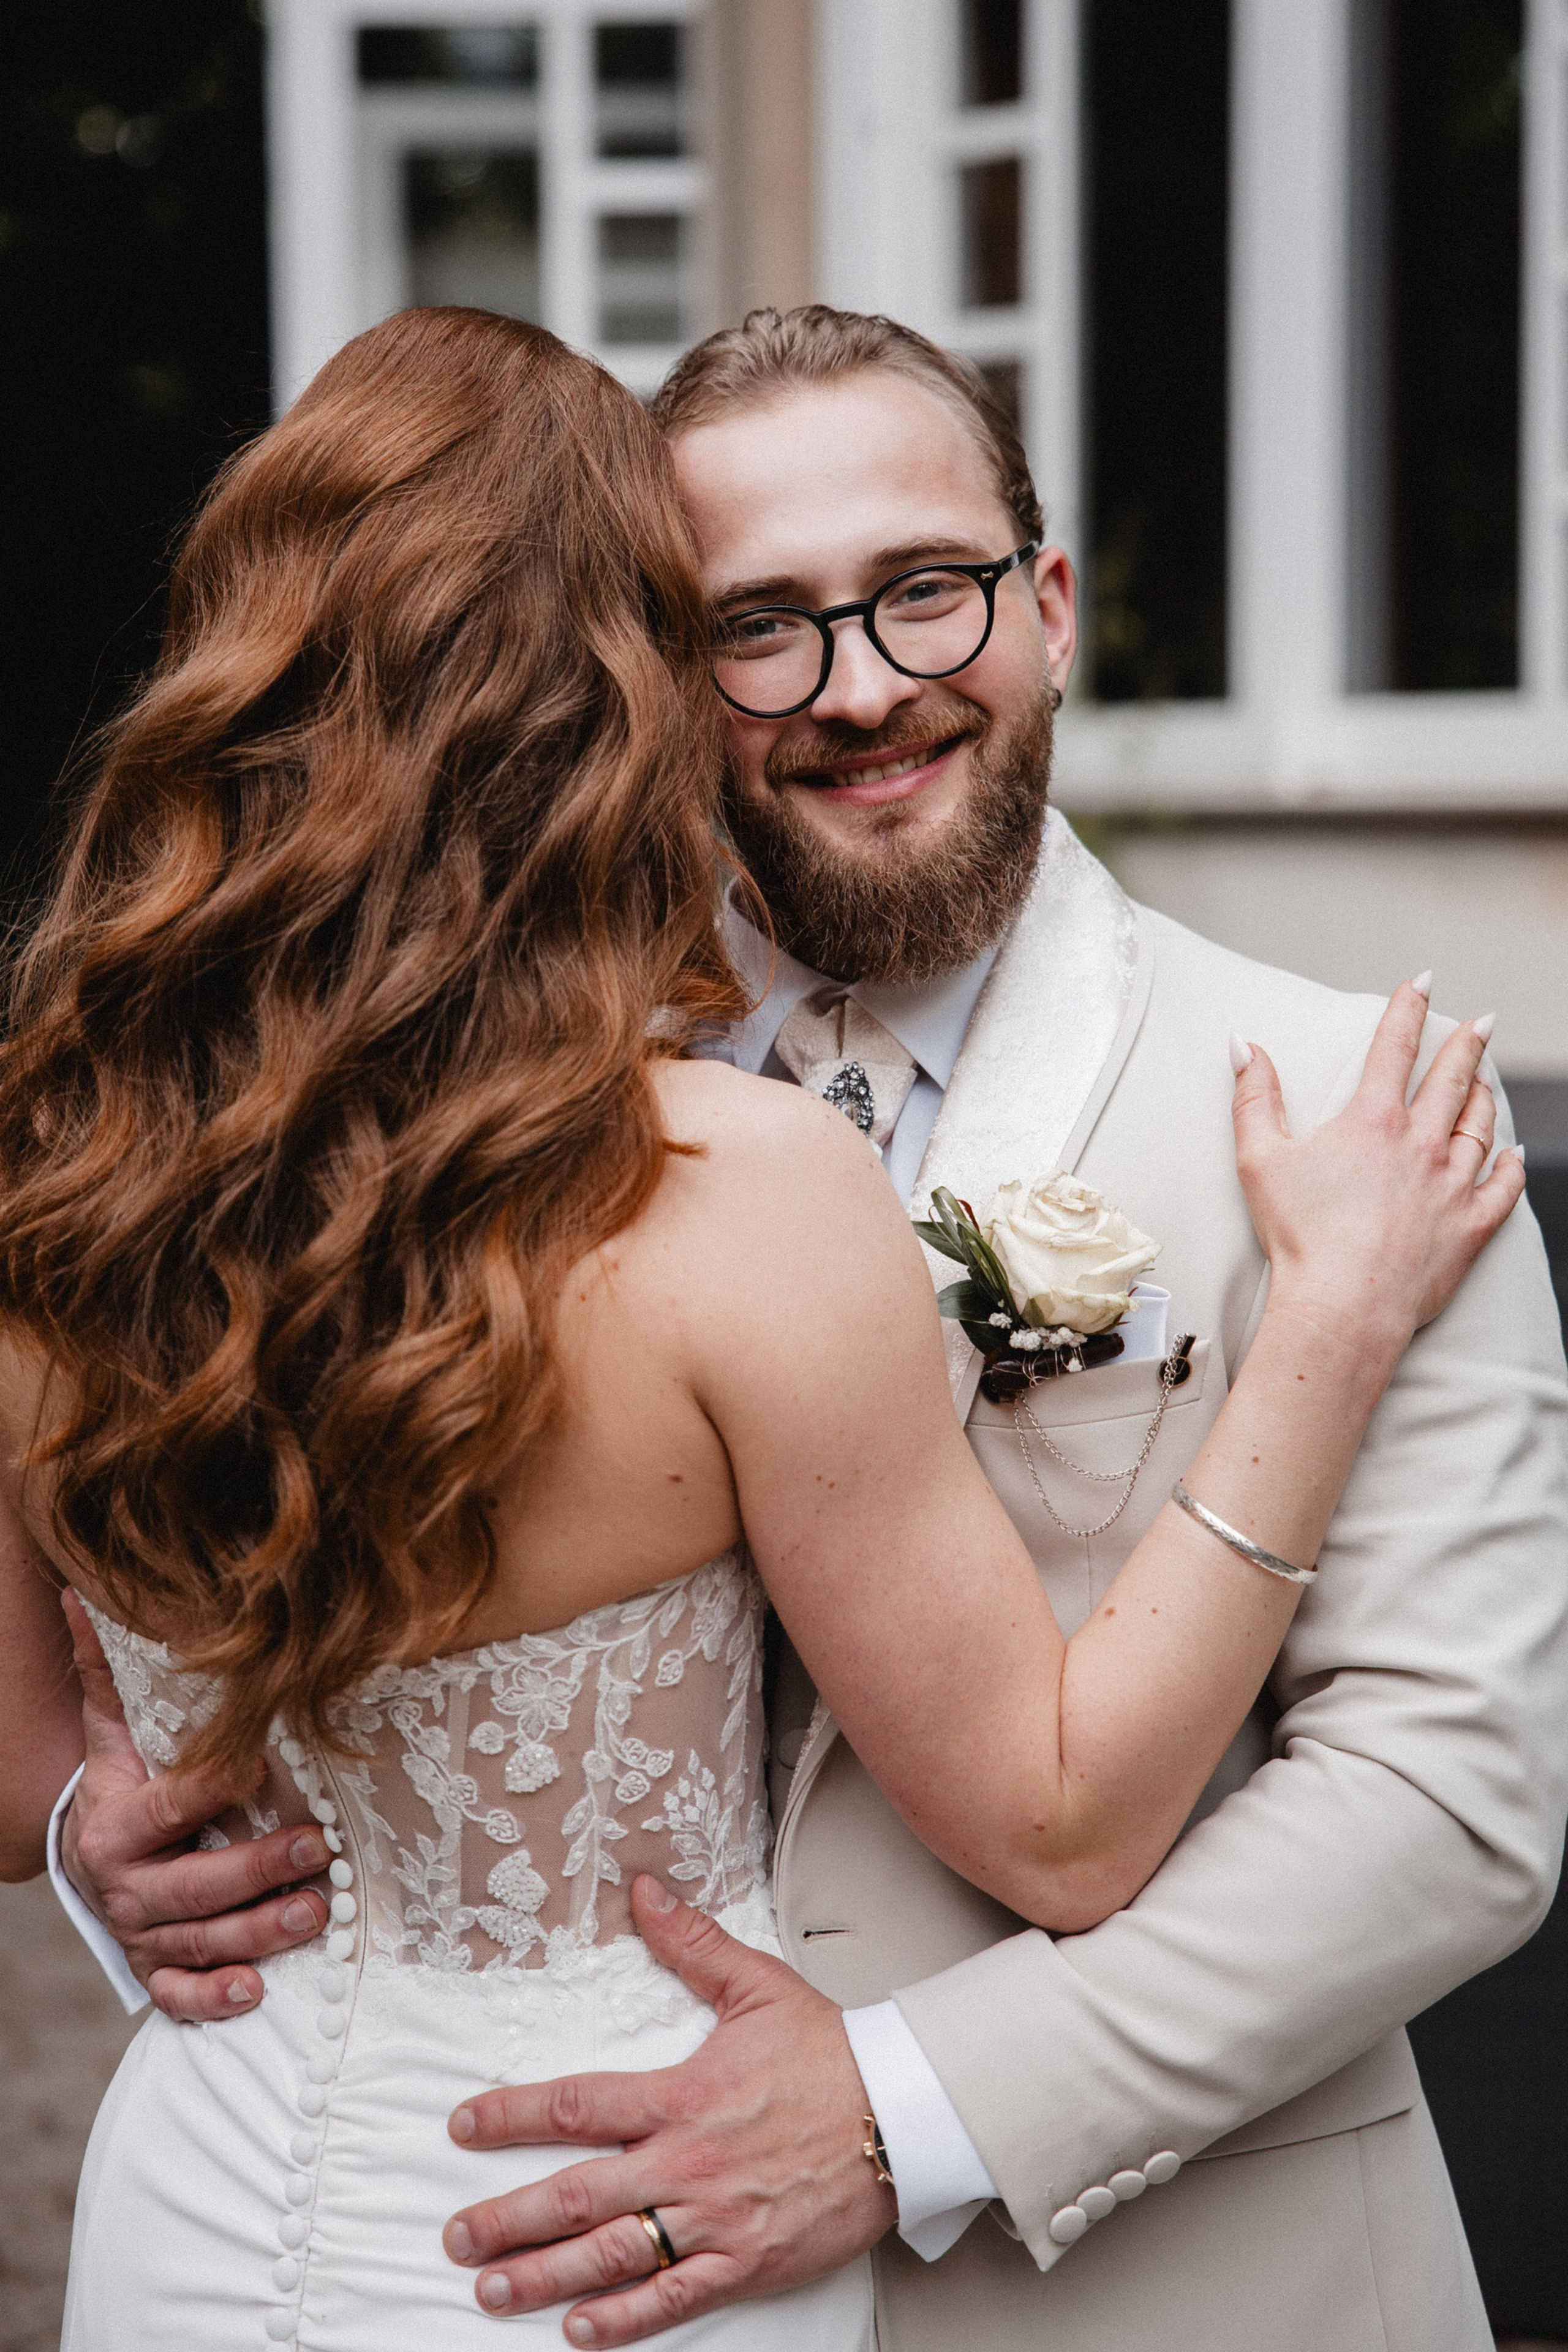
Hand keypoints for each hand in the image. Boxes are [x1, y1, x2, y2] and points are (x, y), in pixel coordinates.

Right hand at [59, 1590, 328, 2019]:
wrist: (89, 1863)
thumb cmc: (122, 1789)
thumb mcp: (111, 1735)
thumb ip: (107, 1674)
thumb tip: (78, 1594)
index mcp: (116, 1828)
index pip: (170, 1805)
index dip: (212, 1785)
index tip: (260, 1762)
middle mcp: (126, 1889)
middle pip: (193, 1885)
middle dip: (255, 1869)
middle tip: (316, 1849)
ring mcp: (142, 1936)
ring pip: (200, 1941)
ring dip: (258, 1932)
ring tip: (315, 1912)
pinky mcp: (156, 1971)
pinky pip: (181, 1994)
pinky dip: (214, 1999)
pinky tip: (257, 1992)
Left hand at [443, 1875, 893, 2344]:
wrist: (905, 2114)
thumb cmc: (831, 2052)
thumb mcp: (758, 1986)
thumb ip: (692, 1943)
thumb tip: (643, 1892)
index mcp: (684, 2095)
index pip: (578, 2105)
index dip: (514, 2115)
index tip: (465, 2125)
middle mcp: (688, 2163)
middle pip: (579, 2195)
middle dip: (509, 2217)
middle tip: (457, 2235)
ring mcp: (716, 2220)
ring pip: (614, 2255)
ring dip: (545, 2275)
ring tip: (492, 2288)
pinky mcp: (747, 2262)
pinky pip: (673, 2298)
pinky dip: (622, 2319)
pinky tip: (578, 2329)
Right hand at [1232, 980, 1523, 1357]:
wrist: (1344, 1306)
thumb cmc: (1298, 1236)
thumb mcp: (1259, 1159)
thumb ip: (1253, 1097)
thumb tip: (1244, 1044)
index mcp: (1372, 1121)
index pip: (1394, 1047)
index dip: (1408, 1007)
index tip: (1422, 981)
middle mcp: (1421, 1144)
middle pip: (1451, 1078)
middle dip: (1466, 1044)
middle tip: (1481, 1023)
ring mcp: (1452, 1185)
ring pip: (1479, 1126)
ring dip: (1484, 1096)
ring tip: (1485, 1080)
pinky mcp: (1470, 1227)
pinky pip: (1503, 1187)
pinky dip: (1511, 1165)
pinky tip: (1513, 1153)